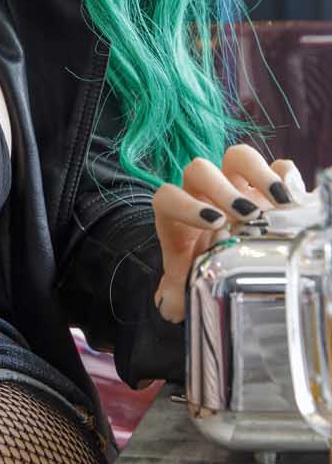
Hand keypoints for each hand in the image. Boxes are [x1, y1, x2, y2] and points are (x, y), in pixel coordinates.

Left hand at [150, 146, 309, 322]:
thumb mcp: (189, 282)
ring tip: (280, 202)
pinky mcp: (264, 183)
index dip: (186, 206)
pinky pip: (276, 164)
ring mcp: (235, 184)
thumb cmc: (204, 266)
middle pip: (200, 169)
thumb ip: (177, 292)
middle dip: (223, 190)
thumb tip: (169, 306)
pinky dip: (287, 175)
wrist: (230, 259)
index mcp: (179, 214)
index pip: (167, 197)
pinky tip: (296, 198)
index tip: (214, 224)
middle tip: (248, 214)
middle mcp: (204, 193)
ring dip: (258, 174)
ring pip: (237, 157)